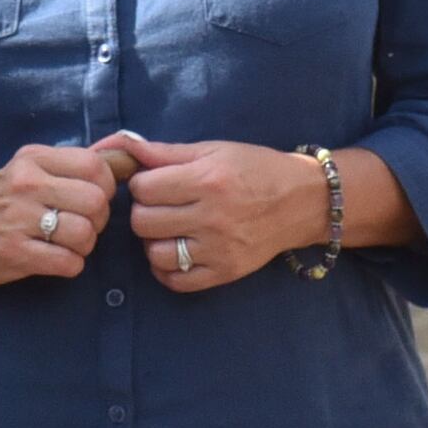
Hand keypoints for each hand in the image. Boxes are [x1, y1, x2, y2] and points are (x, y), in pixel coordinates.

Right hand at [0, 144, 120, 288]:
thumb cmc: (3, 202)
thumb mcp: (29, 170)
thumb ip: (68, 166)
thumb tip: (124, 162)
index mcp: (33, 159)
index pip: (94, 166)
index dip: (106, 186)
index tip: (95, 198)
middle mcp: (26, 185)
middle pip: (95, 202)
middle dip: (99, 220)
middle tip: (84, 225)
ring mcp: (19, 219)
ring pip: (84, 233)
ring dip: (85, 245)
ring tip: (70, 244)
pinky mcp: (16, 252)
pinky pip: (68, 262)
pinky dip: (71, 265)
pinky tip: (58, 259)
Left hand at [100, 132, 322, 290]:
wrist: (302, 201)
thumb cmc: (256, 168)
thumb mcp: (215, 150)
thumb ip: (168, 152)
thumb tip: (125, 146)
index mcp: (207, 180)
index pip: (144, 188)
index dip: (142, 184)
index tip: (155, 183)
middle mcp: (211, 217)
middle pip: (143, 222)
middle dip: (144, 211)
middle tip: (161, 206)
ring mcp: (218, 249)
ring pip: (155, 254)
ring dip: (154, 241)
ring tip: (168, 230)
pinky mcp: (225, 273)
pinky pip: (176, 281)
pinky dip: (167, 270)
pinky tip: (176, 253)